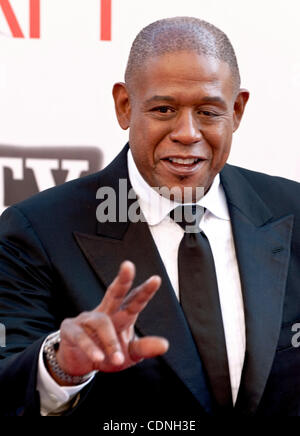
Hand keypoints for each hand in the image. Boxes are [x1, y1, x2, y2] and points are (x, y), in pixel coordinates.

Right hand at [51, 261, 168, 384]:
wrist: (79, 365)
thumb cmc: (108, 355)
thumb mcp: (129, 355)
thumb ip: (145, 348)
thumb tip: (165, 345)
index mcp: (122, 315)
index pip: (134, 300)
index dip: (145, 291)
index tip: (156, 279)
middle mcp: (105, 312)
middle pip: (114, 293)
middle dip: (122, 280)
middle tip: (128, 265)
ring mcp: (86, 318)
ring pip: (101, 323)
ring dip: (110, 342)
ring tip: (117, 360)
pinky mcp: (70, 329)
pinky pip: (81, 336)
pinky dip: (90, 347)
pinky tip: (98, 358)